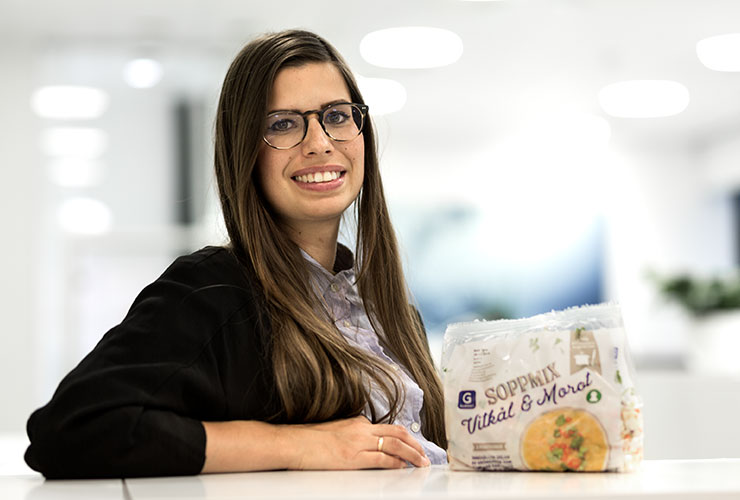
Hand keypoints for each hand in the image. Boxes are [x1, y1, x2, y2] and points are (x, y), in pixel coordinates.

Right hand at [288, 415, 430, 469]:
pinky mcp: (352, 457)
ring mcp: (357, 443)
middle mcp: (361, 430)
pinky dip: (394, 462)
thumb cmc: (309, 440)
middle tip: (425, 454)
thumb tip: (364, 444)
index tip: (413, 444)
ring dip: (411, 453)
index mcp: (357, 423)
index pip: (387, 428)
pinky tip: (402, 466)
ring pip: (393, 444)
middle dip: (414, 443)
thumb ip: (352, 435)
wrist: (293, 443)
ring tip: (421, 462)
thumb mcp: (335, 431)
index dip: (404, 437)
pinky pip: (380, 459)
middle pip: (397, 433)